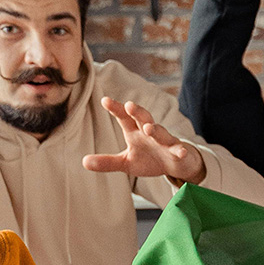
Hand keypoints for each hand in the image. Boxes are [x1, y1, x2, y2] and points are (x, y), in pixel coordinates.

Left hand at [83, 97, 205, 183]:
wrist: (176, 164)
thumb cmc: (149, 159)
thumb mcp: (126, 162)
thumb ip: (107, 161)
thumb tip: (83, 162)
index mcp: (135, 132)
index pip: (124, 118)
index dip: (116, 109)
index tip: (105, 100)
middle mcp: (150, 133)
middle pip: (143, 119)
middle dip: (137, 112)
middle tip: (129, 105)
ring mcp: (166, 142)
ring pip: (161, 133)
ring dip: (156, 130)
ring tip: (149, 128)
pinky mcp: (179, 152)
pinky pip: (179, 150)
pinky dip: (180, 151)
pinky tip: (181, 152)